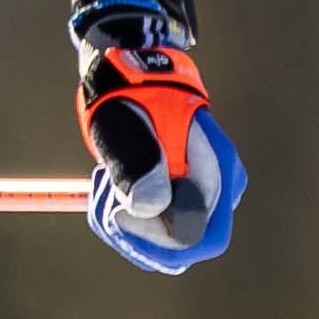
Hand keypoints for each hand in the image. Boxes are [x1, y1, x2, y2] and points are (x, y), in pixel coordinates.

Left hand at [76, 9, 239, 272]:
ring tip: (101, 184)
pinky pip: (153, 226)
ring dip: (123, 225)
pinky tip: (107, 185)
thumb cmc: (130, 91)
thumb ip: (138, 163)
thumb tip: (151, 208)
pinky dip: (123, 217)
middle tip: (102, 201)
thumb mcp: (125, 124)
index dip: (160, 241)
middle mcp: (217, 186)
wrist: (130, 70)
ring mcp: (200, 191)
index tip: (120, 213)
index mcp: (216, 169)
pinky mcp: (179, 193)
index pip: (201, 238)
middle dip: (133, 236)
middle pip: (180, 248)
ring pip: (162, 240)